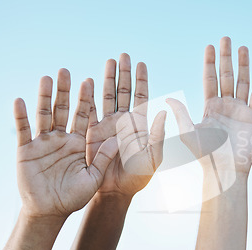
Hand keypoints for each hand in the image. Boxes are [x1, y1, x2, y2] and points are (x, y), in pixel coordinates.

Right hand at [14, 69, 117, 217]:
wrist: (52, 212)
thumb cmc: (76, 197)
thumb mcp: (95, 177)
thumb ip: (105, 157)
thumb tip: (120, 138)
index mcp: (81, 141)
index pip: (85, 115)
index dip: (86, 98)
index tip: (90, 80)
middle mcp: (63, 138)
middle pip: (64, 109)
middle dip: (65, 90)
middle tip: (66, 71)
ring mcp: (44, 142)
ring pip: (44, 114)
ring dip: (44, 97)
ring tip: (46, 78)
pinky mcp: (26, 150)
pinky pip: (24, 130)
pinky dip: (21, 116)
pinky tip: (20, 100)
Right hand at [86, 54, 165, 196]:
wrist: (114, 192)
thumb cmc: (138, 178)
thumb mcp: (152, 158)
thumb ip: (158, 135)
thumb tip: (163, 111)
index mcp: (140, 125)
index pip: (141, 97)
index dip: (141, 81)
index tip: (141, 63)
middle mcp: (124, 121)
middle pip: (124, 92)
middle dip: (124, 73)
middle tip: (124, 55)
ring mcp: (107, 125)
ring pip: (108, 97)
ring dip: (108, 79)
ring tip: (109, 61)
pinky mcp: (92, 132)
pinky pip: (90, 110)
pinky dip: (89, 96)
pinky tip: (89, 81)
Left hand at [167, 37, 251, 175]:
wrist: (226, 172)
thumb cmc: (205, 156)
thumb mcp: (189, 133)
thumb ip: (181, 114)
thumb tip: (168, 97)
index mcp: (209, 108)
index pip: (209, 79)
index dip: (210, 63)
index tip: (210, 46)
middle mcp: (225, 106)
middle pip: (226, 76)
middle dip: (226, 57)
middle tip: (226, 39)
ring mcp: (240, 111)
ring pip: (242, 82)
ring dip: (243, 65)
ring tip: (243, 47)